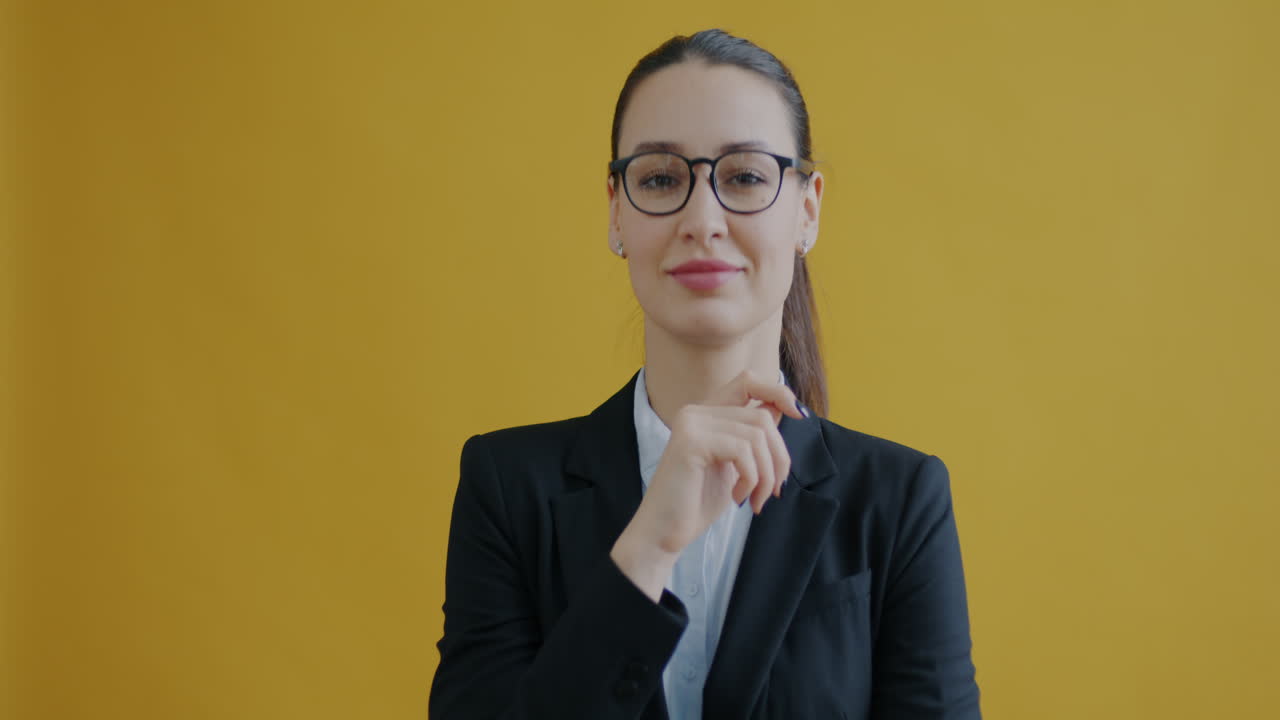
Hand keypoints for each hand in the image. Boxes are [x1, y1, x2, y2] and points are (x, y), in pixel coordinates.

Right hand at [610, 369, 805, 599]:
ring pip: (757, 434)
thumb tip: (784, 408)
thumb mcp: (735, 464)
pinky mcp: (691, 442)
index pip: (748, 380)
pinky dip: (750, 479)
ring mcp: (691, 424)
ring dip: (766, 474)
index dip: (778, 391)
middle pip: (762, 416)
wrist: (665, 533)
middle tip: (775, 490)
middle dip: (779, 457)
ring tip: (756, 499)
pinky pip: (742, 450)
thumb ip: (752, 435)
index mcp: (706, 413)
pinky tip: (738, 498)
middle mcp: (696, 412)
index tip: (800, 416)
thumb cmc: (697, 503)